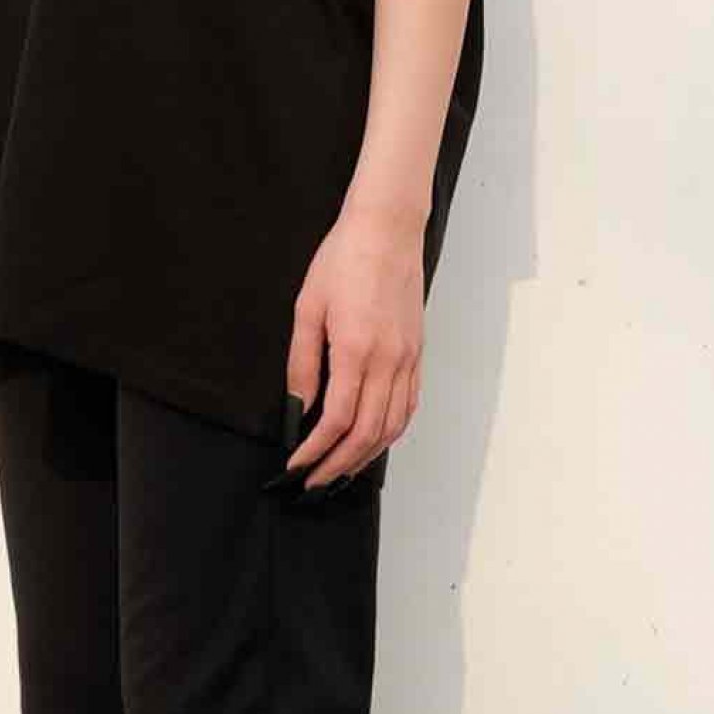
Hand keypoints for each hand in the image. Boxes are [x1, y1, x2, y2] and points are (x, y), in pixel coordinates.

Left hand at [284, 197, 424, 487]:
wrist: (386, 229)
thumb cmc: (343, 260)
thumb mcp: (308, 308)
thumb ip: (303, 362)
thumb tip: (299, 406)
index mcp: (356, 350)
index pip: (337, 419)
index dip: (315, 450)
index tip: (296, 465)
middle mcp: (388, 361)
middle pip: (367, 433)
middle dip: (338, 465)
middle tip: (314, 484)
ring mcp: (407, 359)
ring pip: (392, 426)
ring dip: (366, 456)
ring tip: (341, 472)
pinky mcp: (417, 353)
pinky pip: (408, 406)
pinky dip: (391, 432)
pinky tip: (373, 442)